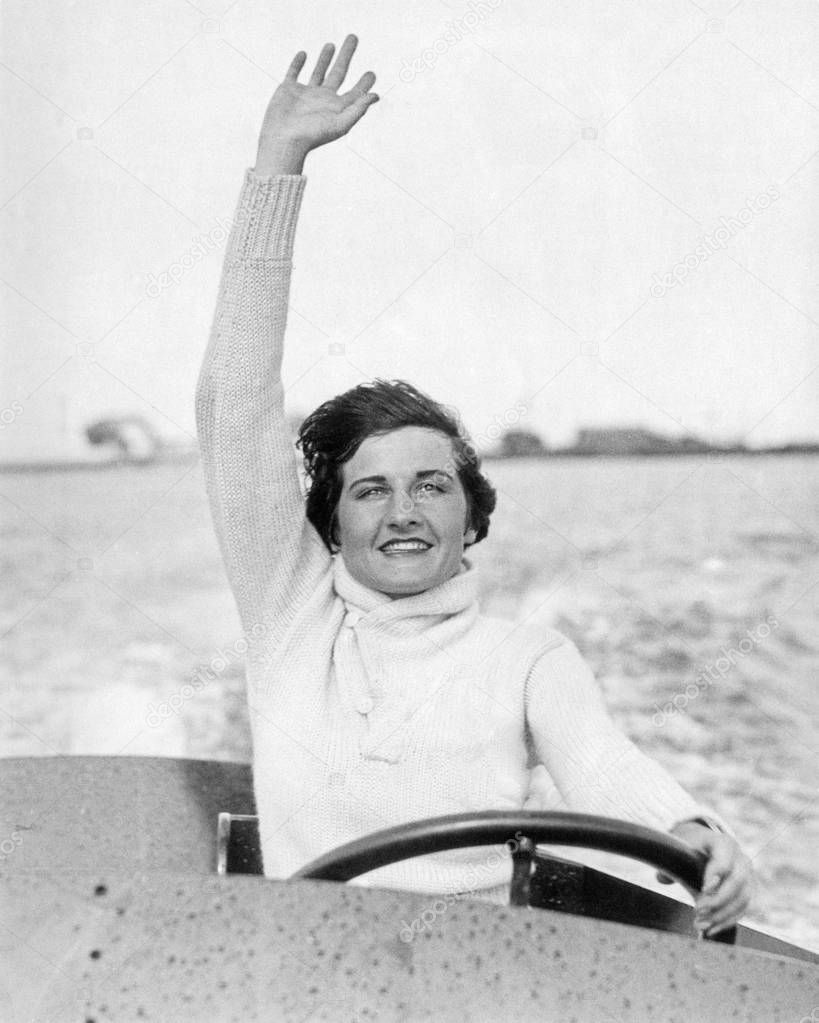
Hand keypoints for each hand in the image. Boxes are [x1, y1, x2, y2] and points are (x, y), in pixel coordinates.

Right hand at [255, 34, 378, 174]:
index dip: (364, 83)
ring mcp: (305, 94)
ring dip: (325, 58)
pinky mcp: (288, 90)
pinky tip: (303, 54)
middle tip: (353, 37)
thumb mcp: (340, 123)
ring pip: (318, 71)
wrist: (284, 140)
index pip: (355, 92)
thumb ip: (358, 108)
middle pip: (338, 73)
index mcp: (336, 108)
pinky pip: (294, 73)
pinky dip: (298, 63)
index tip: (372, 73)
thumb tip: (375, 96)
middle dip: (346, 55)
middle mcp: (323, 99)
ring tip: (331, 44)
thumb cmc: (313, 135)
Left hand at [662, 821, 753, 935]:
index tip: (704, 890)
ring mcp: (748, 875)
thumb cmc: (691, 845)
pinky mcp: (748, 891)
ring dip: (722, 916)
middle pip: (737, 881)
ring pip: (743, 899)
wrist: (705, 844)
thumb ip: (672, 861)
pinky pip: (743, 910)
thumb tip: (663, 878)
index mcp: (723, 842)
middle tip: (697, 911)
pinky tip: (711, 930)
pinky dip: (727, 921)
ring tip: (700, 925)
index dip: (716, 874)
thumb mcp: (681, 845)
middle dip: (717, 900)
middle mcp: (740, 858)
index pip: (725, 859)